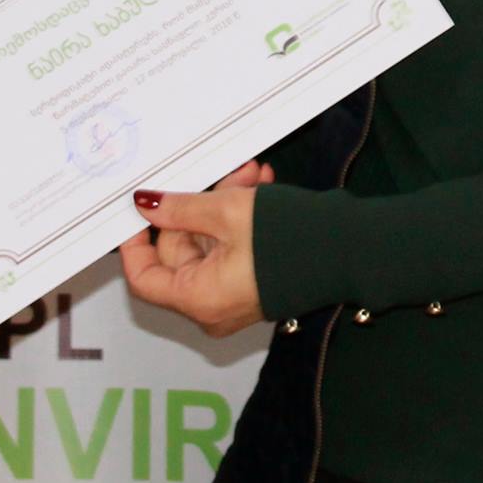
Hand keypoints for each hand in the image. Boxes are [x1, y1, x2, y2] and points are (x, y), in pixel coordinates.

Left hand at [119, 159, 273, 337]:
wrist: (349, 253)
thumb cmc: (288, 240)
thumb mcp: (225, 212)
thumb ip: (179, 208)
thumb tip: (144, 205)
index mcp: (198, 298)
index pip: (144, 278)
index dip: (134, 242)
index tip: (135, 210)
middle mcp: (211, 307)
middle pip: (178, 252)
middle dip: (194, 207)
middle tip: (215, 175)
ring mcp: (232, 297)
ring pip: (207, 243)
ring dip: (221, 205)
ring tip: (248, 175)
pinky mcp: (251, 284)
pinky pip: (229, 248)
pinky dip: (237, 219)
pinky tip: (256, 187)